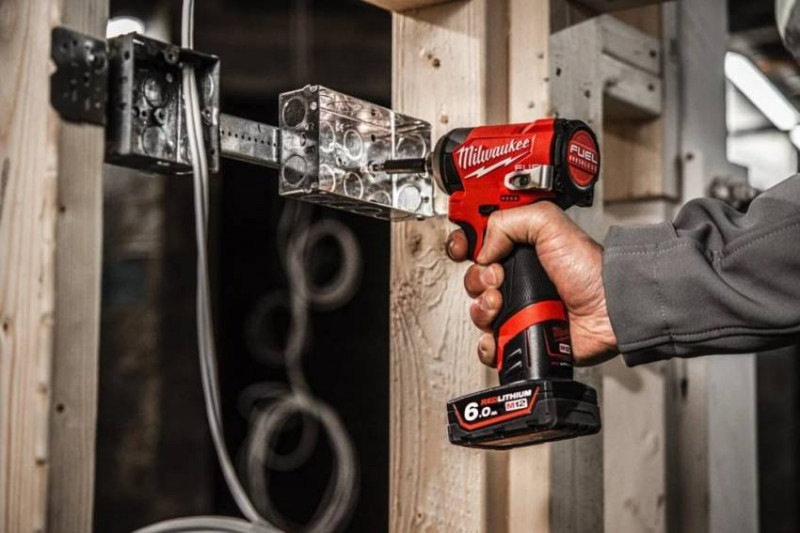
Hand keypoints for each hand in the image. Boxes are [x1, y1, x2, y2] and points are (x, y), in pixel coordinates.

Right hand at [446, 202, 617, 367]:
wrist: (609, 311)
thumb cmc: (591, 270)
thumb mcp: (550, 224)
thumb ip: (509, 221)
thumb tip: (483, 247)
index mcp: (520, 249)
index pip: (479, 243)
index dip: (466, 245)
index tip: (465, 249)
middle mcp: (517, 278)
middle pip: (474, 279)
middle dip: (479, 279)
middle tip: (499, 278)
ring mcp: (518, 308)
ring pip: (478, 311)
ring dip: (483, 309)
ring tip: (503, 305)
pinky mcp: (521, 335)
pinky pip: (491, 344)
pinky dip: (490, 343)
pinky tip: (502, 333)